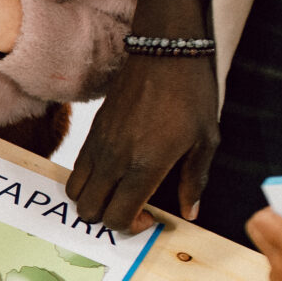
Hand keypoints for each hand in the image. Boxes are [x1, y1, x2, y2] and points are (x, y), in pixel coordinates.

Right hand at [64, 53, 219, 232]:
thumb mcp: (206, 141)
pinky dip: (89, 181)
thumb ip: (195, 181)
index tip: (152, 217)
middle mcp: (114, 160)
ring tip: (119, 191)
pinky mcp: (91, 133)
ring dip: (94, 200)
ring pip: (75, 193)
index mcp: (144, 166)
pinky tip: (114, 170)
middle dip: (109, 219)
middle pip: (89, 211)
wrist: (164, 52)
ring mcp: (97, 146)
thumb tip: (190, 212)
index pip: (118, 218)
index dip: (132, 227)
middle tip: (135, 207)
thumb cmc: (192, 95)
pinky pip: (77, 169)